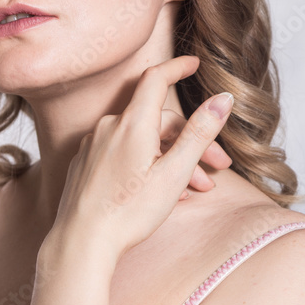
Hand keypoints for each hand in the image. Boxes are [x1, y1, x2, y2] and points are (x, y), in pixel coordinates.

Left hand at [51, 55, 234, 262]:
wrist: (81, 242)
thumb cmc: (128, 212)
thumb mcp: (174, 173)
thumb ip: (199, 132)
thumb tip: (223, 98)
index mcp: (132, 124)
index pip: (155, 79)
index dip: (177, 67)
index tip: (194, 62)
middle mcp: (108, 128)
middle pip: (156, 120)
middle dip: (191, 140)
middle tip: (217, 167)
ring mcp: (94, 146)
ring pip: (141, 141)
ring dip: (171, 159)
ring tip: (195, 189)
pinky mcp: (85, 164)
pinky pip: (122, 154)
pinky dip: (146, 165)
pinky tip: (161, 192)